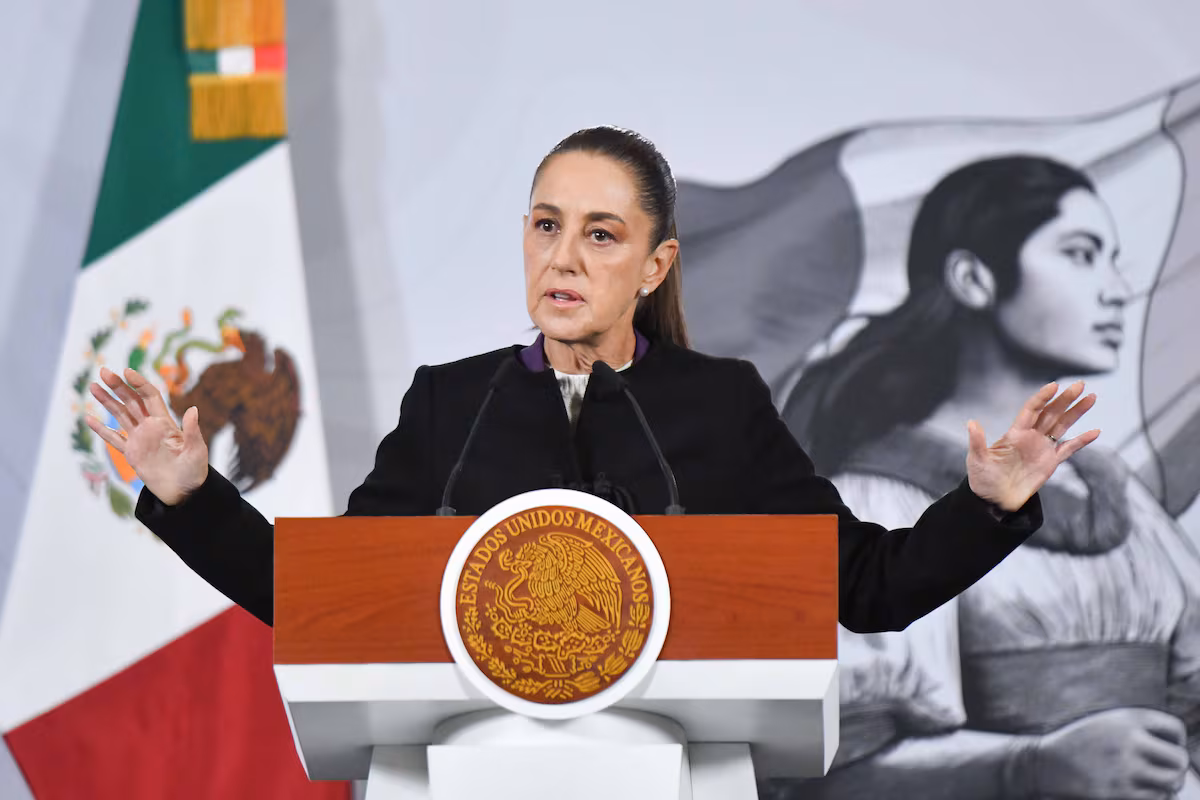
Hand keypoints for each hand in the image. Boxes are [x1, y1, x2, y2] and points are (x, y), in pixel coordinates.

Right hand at [85, 367, 208, 505]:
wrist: (185, 492)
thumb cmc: (195, 471)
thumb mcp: (197, 450)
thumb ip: (192, 430)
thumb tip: (192, 409)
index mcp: (166, 423)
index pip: (149, 397)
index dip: (138, 384)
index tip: (126, 372)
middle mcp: (151, 427)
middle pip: (131, 401)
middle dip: (118, 386)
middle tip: (103, 371)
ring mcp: (140, 440)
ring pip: (120, 415)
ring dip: (107, 401)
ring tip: (93, 386)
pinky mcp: (132, 454)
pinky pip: (114, 439)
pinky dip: (102, 429)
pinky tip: (89, 418)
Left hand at [966, 381, 1098, 511]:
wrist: (995, 500)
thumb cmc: (982, 479)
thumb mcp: (977, 459)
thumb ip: (978, 442)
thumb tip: (971, 423)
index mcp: (1015, 433)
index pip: (1032, 410)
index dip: (1042, 398)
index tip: (1054, 386)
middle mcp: (1031, 437)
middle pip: (1051, 413)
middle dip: (1065, 399)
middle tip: (1080, 384)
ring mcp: (1042, 448)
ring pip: (1063, 426)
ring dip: (1076, 412)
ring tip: (1091, 397)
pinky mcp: (1050, 463)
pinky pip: (1069, 448)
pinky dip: (1082, 441)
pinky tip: (1095, 431)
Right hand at [1032, 708, 1187, 798]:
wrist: (1046, 763)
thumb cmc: (1082, 743)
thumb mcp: (1108, 723)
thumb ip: (1140, 729)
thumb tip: (1179, 751)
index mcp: (1127, 718)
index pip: (1176, 729)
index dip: (1177, 741)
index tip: (1166, 748)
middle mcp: (1129, 740)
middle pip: (1179, 759)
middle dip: (1177, 767)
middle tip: (1167, 771)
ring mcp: (1125, 768)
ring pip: (1172, 781)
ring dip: (1169, 784)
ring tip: (1158, 783)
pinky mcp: (1119, 792)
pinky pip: (1156, 798)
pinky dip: (1155, 796)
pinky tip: (1143, 791)